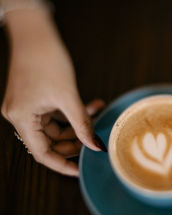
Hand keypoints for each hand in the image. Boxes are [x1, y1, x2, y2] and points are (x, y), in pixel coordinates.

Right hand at [1, 8, 105, 175]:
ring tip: (98, 113)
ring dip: (78, 123)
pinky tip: (93, 105)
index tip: (81, 169)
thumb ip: (82, 125)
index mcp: (22, 119)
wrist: (36, 35)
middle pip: (51, 142)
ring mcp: (28, 108)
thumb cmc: (46, 61)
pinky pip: (56, 115)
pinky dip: (74, 113)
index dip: (62, 164)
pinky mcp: (35, 100)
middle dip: (76, 141)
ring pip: (57, 128)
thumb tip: (95, 146)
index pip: (42, 153)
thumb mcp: (68, 98)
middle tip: (95, 139)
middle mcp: (20, 117)